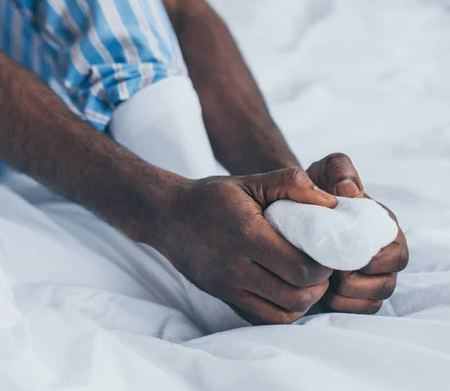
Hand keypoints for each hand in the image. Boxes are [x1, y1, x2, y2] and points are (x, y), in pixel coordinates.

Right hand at [152, 167, 337, 324]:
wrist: (168, 217)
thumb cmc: (211, 197)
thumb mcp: (249, 180)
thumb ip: (291, 183)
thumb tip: (331, 203)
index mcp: (245, 234)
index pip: (300, 267)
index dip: (324, 264)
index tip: (327, 250)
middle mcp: (234, 267)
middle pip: (295, 294)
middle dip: (319, 283)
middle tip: (322, 266)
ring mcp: (227, 286)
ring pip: (282, 313)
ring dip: (304, 300)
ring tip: (308, 279)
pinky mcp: (223, 297)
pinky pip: (263, 318)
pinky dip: (284, 310)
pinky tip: (287, 290)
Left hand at [307, 153, 408, 313]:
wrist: (293, 206)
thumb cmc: (316, 188)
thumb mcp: (325, 170)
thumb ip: (339, 170)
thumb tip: (349, 189)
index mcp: (382, 230)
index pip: (396, 254)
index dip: (375, 260)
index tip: (346, 256)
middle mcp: (381, 257)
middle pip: (386, 284)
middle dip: (359, 283)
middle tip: (331, 272)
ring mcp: (367, 278)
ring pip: (371, 302)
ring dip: (347, 297)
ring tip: (323, 283)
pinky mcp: (350, 295)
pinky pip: (355, 311)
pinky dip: (339, 307)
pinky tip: (320, 295)